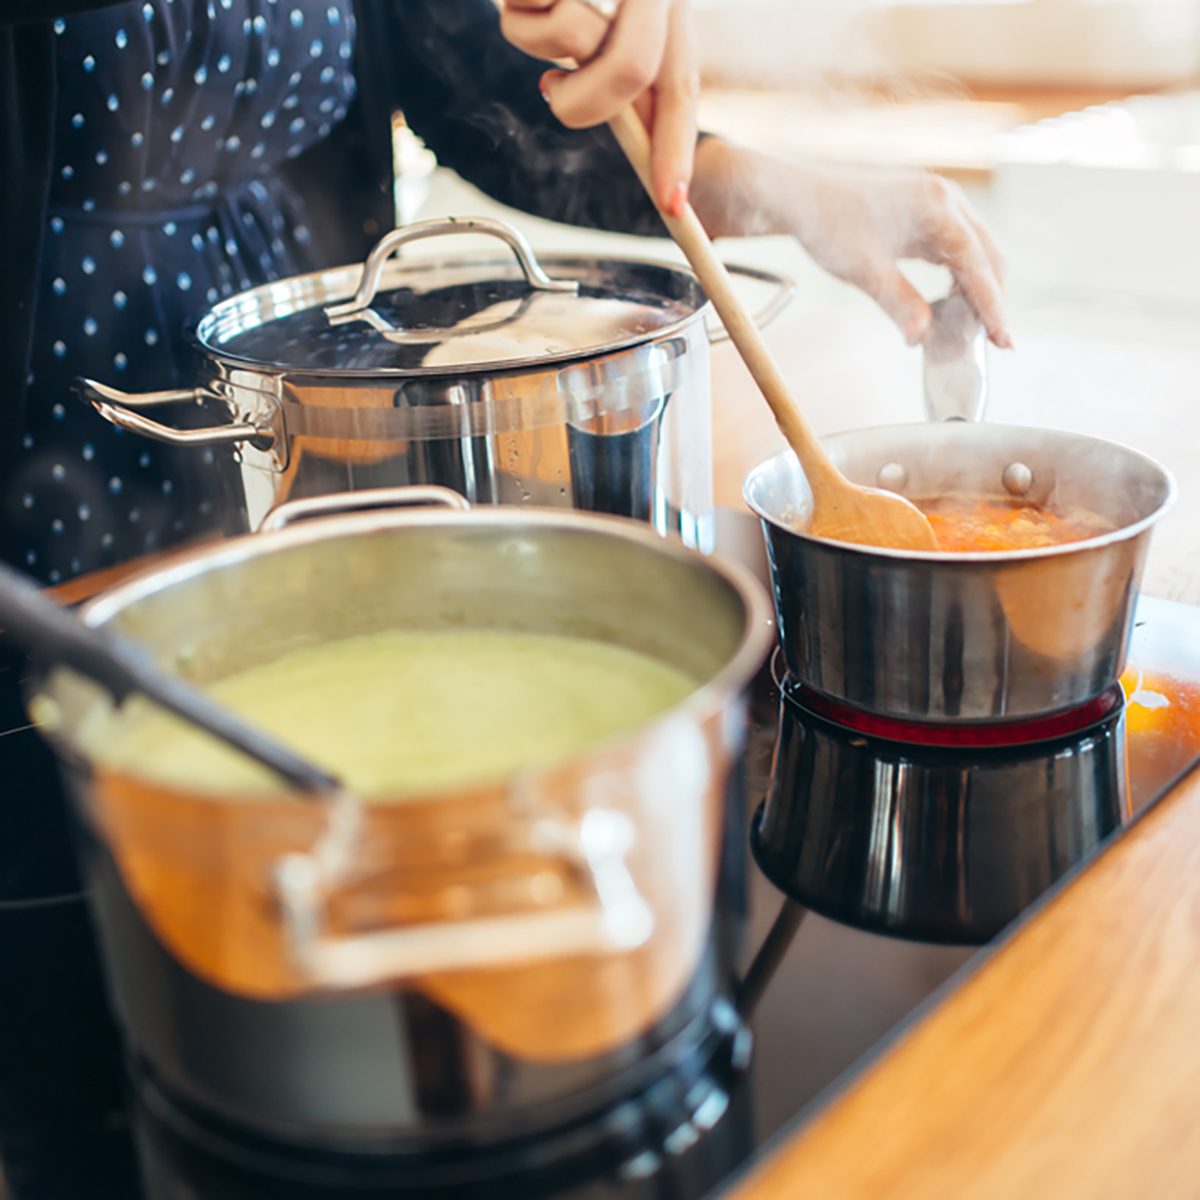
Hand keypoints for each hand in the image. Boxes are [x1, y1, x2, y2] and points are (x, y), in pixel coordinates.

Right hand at [501, 0, 698, 215]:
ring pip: (571, 39)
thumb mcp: (611, 14)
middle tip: (551, 89)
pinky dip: (519, 15)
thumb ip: (616, 63)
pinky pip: (527, 18)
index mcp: (669, 3)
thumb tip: (624, 132)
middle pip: (630, 70)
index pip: (679, 88)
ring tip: (537, 5)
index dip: (674, 151)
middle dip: (584, 100)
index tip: (672, 203)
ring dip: (537, 38)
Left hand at [690, 142, 1010, 348]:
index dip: (992, 305)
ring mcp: (936, 202)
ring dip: (977, 287)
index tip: (1003, 338)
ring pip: (975, 249)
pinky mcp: (924, 210)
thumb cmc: (828, 227)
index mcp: (936, 208)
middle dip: (992, 297)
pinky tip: (949, 303)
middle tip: (993, 340)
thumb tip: (921, 337)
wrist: (799, 197)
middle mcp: (945, 199)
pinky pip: (955, 246)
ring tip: (972, 328)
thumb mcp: (864, 271)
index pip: (977, 264)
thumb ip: (898, 304)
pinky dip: (959, 275)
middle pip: (987, 254)